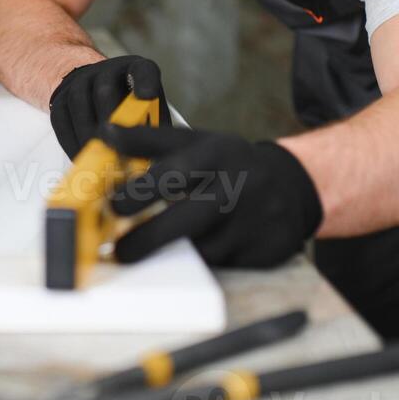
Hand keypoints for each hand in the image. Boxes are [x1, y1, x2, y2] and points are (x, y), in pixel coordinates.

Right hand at [48, 55, 170, 158]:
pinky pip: (60, 117)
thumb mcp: (149, 109)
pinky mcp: (60, 96)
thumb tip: (153, 159)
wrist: (91, 89)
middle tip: (115, 149)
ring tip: (96, 159)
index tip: (148, 97)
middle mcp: (107, 69)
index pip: (143, 70)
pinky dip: (69, 140)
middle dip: (109, 122)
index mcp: (137, 68)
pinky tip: (80, 157)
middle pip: (105, 90)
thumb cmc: (131, 108)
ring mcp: (80, 79)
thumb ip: (152, 127)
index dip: (145, 82)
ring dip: (87, 134)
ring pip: (79, 103)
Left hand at [104, 125, 322, 268]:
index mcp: (215, 154)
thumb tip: (105, 133)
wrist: (293, 186)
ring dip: (171, 256)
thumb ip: (149, 140)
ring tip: (143, 257)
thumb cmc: (229, 164)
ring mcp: (252, 222)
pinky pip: (222, 266)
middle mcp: (236, 187)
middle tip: (117, 251)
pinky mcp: (264, 251)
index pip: (173, 171)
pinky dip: (200, 265)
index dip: (140, 191)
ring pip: (202, 250)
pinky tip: (186, 261)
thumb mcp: (196, 143)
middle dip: (148, 239)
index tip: (111, 206)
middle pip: (187, 220)